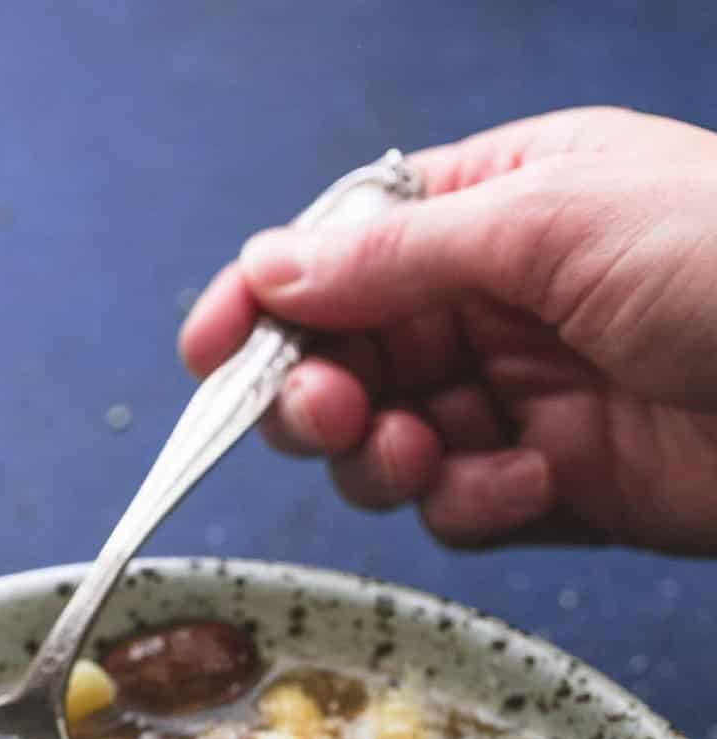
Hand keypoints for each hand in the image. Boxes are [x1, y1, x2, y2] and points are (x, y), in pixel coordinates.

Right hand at [182, 107, 716, 551]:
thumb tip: (270, 268)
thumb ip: (397, 257)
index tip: (210, 354)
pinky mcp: (548, 488)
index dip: (268, 300)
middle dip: (318, 394)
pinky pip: (457, 508)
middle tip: (323, 416)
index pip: (344, 251)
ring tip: (417, 454)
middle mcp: (495, 304)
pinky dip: (469, 503)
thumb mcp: (549, 221)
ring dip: (382, 458)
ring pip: (386, 444)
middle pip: (347, 357)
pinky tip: (525, 482)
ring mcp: (519, 400)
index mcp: (495, 207)